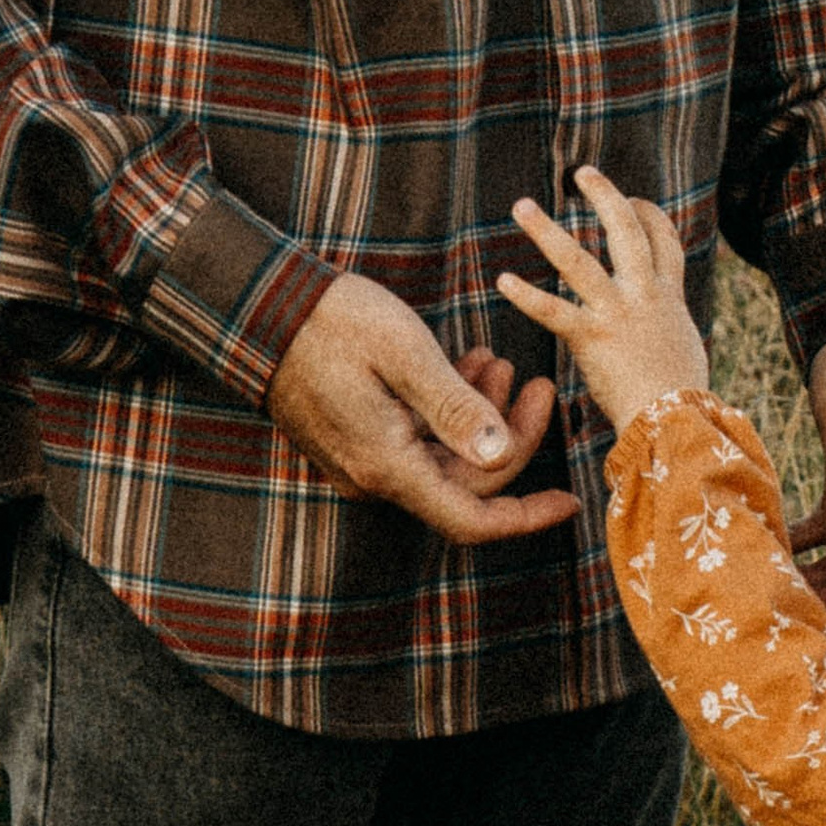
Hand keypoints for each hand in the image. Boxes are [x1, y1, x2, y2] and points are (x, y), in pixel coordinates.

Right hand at [267, 274, 578, 545]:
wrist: (256, 306)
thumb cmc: (330, 321)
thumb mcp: (404, 354)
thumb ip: (455, 408)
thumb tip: (498, 456)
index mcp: (389, 466)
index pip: (472, 519)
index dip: (526, 517)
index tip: (569, 500)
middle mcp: (375, 477)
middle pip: (467, 481)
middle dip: (511, 435)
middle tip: (536, 381)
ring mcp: (362, 461)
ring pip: (444, 457)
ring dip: (480, 413)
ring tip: (497, 360)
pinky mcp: (356, 439)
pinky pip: (417, 440)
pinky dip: (448, 409)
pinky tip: (465, 363)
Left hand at [499, 173, 710, 431]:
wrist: (678, 421)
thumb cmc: (684, 399)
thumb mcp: (686, 350)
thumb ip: (671, 330)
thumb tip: (670, 334)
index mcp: (668, 297)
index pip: (663, 240)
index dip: (649, 214)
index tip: (634, 200)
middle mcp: (644, 295)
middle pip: (626, 229)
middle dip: (605, 196)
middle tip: (582, 173)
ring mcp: (617, 312)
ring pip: (577, 261)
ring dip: (546, 231)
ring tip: (522, 206)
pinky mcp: (592, 338)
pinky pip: (553, 311)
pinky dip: (526, 296)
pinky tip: (503, 281)